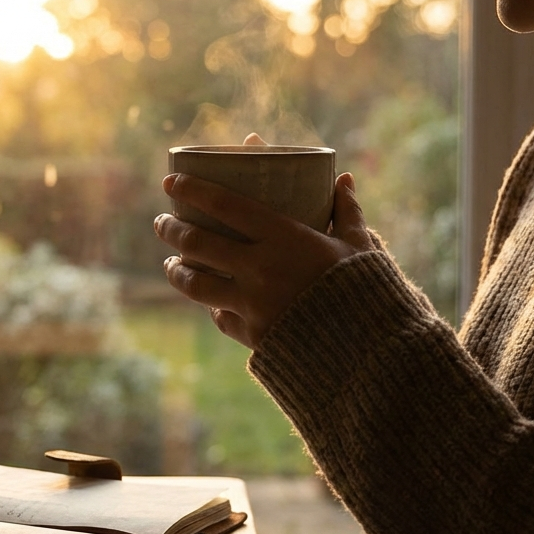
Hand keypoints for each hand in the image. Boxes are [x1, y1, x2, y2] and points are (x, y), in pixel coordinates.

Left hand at [154, 134, 374, 349]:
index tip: (170, 180)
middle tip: (162, 222)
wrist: (370, 353)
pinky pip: (221, 319)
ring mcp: (253, 305)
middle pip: (197, 243)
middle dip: (171, 229)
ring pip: (196, 284)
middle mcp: (260, 269)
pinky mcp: (254, 336)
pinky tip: (210, 303)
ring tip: (171, 263)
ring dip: (177, 271)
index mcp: (284, 238)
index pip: (224, 205)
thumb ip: (348, 211)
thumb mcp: (360, 246)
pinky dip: (213, 309)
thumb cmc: (369, 291)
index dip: (192, 189)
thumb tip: (345, 179)